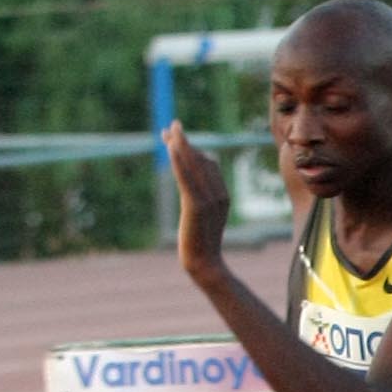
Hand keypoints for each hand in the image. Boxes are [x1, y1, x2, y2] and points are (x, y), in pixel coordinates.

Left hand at [168, 122, 230, 275]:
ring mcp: (209, 199)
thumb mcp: (204, 221)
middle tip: (170, 127)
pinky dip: (179, 161)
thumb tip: (194, 193)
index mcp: (223, 195)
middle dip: (184, 142)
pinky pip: (187, 178)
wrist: (205, 265)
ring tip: (168, 130)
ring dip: (180, 145)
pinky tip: (171, 148)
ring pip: (194, 165)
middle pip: (201, 160)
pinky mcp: (196, 206)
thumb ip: (202, 203)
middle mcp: (219, 193)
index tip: (176, 139)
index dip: (191, 149)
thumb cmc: (201, 246)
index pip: (208, 163)